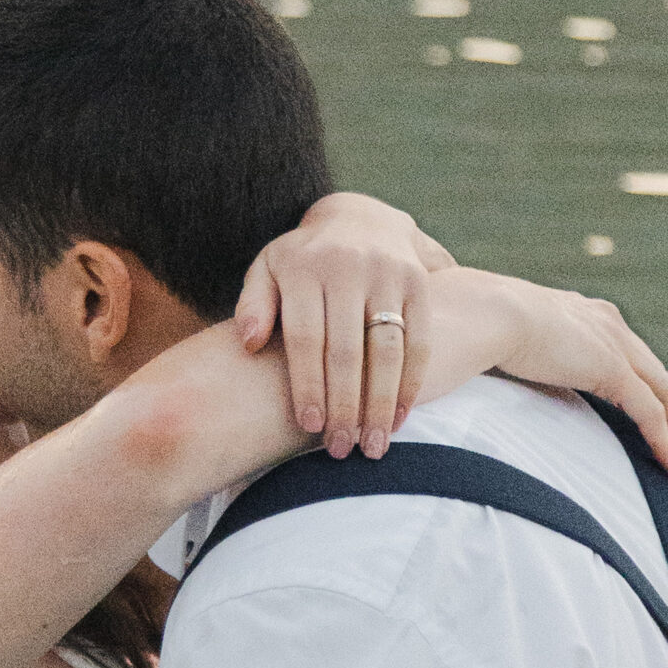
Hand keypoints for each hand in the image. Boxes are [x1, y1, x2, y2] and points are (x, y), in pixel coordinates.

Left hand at [235, 192, 454, 461]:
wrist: (361, 218)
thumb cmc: (302, 261)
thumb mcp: (268, 269)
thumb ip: (253, 304)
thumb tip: (248, 343)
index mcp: (306, 267)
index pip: (306, 337)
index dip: (308, 385)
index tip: (310, 425)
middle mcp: (350, 267)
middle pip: (347, 350)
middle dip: (345, 406)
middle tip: (341, 449)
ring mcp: (389, 274)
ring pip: (387, 350)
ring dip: (381, 404)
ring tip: (373, 446)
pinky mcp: (419, 284)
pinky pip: (419, 342)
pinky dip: (411, 384)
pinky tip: (400, 419)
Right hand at [423, 269, 667, 475]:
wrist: (476, 312)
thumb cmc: (465, 322)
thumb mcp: (488, 336)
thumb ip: (495, 351)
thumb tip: (464, 369)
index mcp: (576, 310)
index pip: (619, 349)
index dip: (632, 382)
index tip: (634, 414)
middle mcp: (603, 320)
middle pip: (650, 369)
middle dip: (664, 407)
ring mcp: (611, 342)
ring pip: (661, 390)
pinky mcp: (610, 368)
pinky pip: (648, 410)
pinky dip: (663, 438)